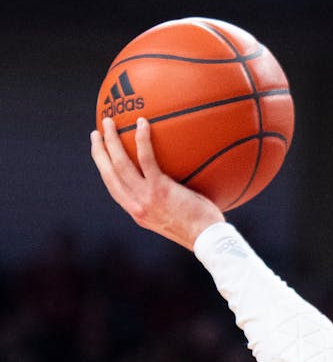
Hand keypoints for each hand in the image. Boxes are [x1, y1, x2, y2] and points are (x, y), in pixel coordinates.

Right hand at [90, 116, 223, 249]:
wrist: (207, 239)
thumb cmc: (201, 228)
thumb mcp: (176, 217)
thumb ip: (168, 202)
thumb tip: (178, 184)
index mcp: (137, 211)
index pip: (113, 186)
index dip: (104, 168)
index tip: (100, 153)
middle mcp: (135, 204)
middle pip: (108, 173)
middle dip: (99, 151)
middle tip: (97, 132)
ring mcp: (145, 197)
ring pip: (119, 164)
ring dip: (111, 140)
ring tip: (110, 121)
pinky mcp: (159, 189)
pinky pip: (147, 159)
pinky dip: (142, 139)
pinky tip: (142, 123)